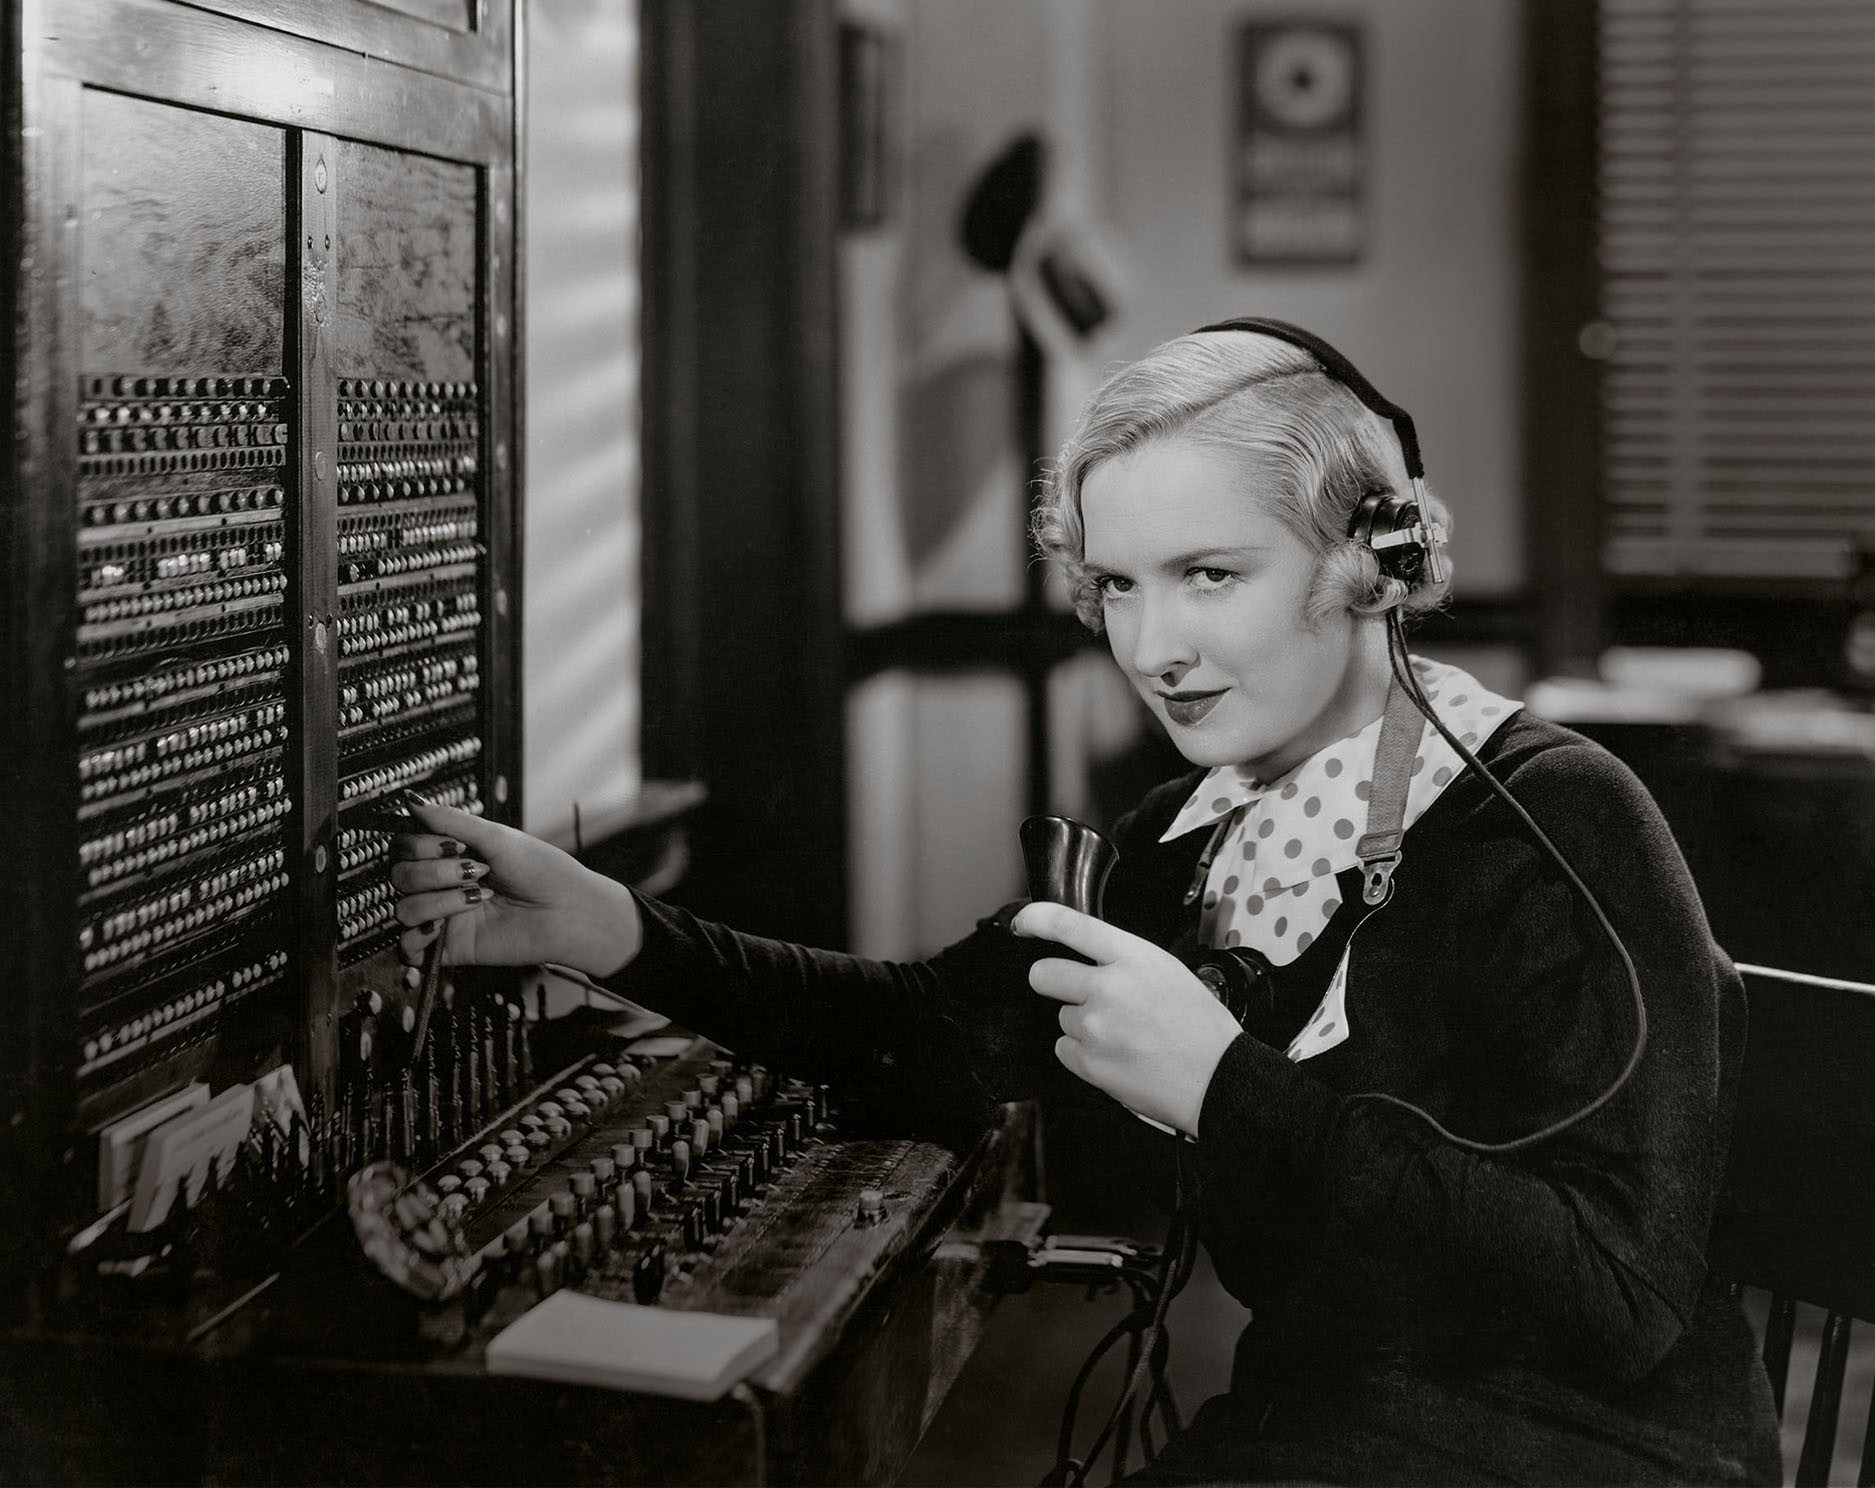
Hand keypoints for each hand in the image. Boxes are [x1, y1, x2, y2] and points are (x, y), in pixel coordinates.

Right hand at [388, 803, 641, 976]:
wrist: (568, 912)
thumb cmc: (544, 872)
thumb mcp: (497, 836)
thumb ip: (451, 821)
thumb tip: (413, 802)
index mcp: (452, 856)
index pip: (404, 847)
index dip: (420, 844)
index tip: (455, 846)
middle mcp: (444, 885)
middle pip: (399, 874)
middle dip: (435, 870)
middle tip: (475, 871)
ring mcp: (445, 916)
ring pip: (403, 907)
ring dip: (439, 899)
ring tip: (478, 897)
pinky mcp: (448, 947)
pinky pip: (407, 945)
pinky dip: (419, 935)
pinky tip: (444, 926)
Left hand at [1012, 901, 1242, 1136]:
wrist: (1219, 1079)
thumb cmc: (1201, 1026)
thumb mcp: (1167, 971)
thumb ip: (1122, 961)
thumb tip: (1086, 960)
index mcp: (1133, 957)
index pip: (1068, 925)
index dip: (1035, 919)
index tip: (1023, 924)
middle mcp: (1108, 987)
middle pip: (1044, 974)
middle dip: (1053, 981)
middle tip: (1079, 993)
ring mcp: (1095, 1027)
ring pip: (1062, 1016)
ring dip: (1081, 1023)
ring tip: (1122, 1034)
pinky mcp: (1089, 1062)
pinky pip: (1064, 1049)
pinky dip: (1082, 1053)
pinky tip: (1115, 1054)